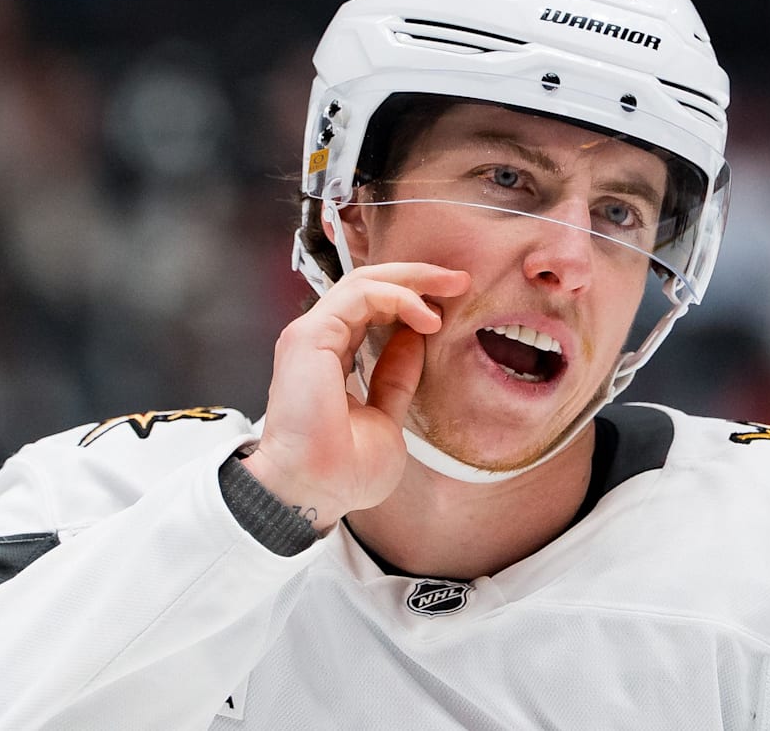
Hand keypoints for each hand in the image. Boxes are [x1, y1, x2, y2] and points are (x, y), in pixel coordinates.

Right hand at [241, 262, 471, 530]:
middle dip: (418, 277)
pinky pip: (358, 295)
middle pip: (368, 286)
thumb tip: (416, 341)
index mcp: (330, 358)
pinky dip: (397, 296)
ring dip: (413, 279)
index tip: (453, 302)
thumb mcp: (386, 415)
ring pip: (363, 281)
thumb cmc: (343, 472)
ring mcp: (310, 336)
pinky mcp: (309, 337)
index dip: (412, 298)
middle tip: (460, 280)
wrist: (316, 493)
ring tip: (452, 289)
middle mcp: (318, 342)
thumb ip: (396, 376)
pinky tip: (427, 315)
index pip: (371, 309)